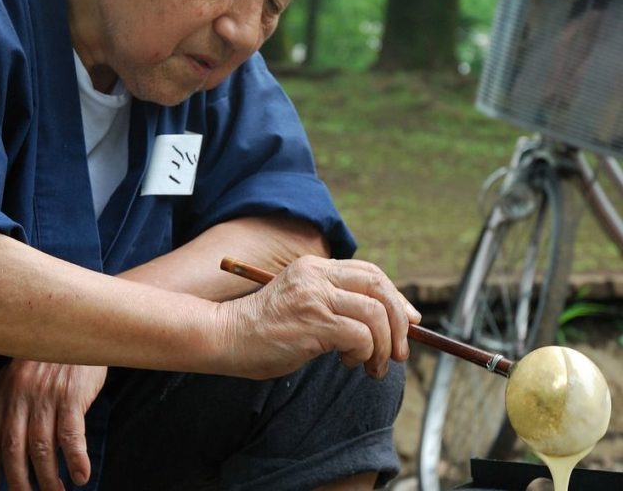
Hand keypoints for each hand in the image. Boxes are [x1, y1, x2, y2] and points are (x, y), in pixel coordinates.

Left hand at [0, 360, 106, 490]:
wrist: (84, 324)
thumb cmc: (56, 353)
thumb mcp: (24, 372)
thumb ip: (14, 400)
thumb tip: (8, 440)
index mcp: (4, 391)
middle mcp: (20, 395)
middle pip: (13, 450)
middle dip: (19, 482)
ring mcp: (46, 394)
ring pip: (42, 448)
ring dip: (49, 478)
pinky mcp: (72, 394)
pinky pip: (71, 435)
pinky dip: (76, 459)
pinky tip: (82, 476)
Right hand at [218, 255, 420, 379]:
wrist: (225, 337)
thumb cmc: (262, 329)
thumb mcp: (301, 304)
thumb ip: (332, 303)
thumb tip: (383, 322)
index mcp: (314, 267)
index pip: (370, 274)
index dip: (396, 298)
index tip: (408, 322)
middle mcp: (316, 275)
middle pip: (380, 287)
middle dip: (400, 320)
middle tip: (398, 351)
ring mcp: (315, 296)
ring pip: (376, 313)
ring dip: (383, 345)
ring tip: (372, 367)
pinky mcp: (313, 321)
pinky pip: (360, 335)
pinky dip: (365, 354)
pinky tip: (349, 364)